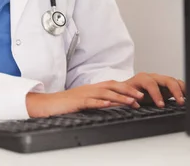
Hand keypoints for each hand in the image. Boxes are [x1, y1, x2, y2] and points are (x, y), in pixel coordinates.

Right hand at [26, 80, 144, 117]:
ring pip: (104, 93)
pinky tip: (108, 104)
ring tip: (131, 101)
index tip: (139, 94)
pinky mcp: (76, 102)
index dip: (126, 88)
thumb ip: (97, 101)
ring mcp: (83, 94)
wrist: (47, 104)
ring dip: (119, 97)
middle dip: (128, 90)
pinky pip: (90, 101)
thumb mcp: (83, 101)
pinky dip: (100, 102)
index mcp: (92, 88)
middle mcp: (89, 89)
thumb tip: (112, 104)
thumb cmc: (65, 104)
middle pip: (112, 86)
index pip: (112, 85)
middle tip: (141, 96)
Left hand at [124, 72, 185, 107]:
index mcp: (141, 79)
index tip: (161, 105)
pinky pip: (177, 85)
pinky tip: (189, 97)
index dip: (157, 94)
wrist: (126, 91)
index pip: (151, 84)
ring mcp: (160, 81)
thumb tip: (135, 104)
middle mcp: (152, 78)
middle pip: (166, 79)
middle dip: (175, 90)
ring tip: (188, 100)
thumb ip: (130, 100)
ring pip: (174, 81)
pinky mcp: (166, 86)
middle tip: (180, 102)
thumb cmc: (126, 94)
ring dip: (182, 90)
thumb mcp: (125, 97)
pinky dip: (184, 90)